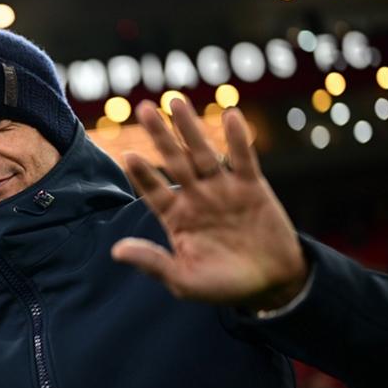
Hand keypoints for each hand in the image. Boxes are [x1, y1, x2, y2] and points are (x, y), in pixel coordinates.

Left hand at [111, 99, 308, 311]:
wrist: (271, 285)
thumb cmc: (224, 286)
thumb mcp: (184, 280)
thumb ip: (153, 262)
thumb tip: (116, 251)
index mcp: (176, 218)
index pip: (153, 190)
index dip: (143, 174)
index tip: (128, 155)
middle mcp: (196, 197)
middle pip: (174, 161)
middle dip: (159, 136)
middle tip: (143, 108)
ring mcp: (223, 189)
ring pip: (203, 153)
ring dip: (190, 128)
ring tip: (176, 101)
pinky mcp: (252, 187)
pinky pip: (242, 159)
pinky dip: (237, 139)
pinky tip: (230, 115)